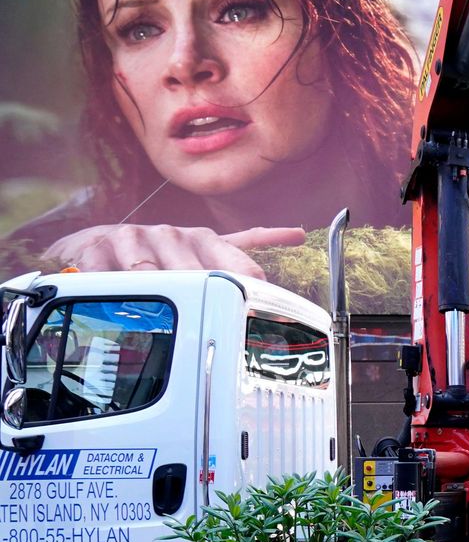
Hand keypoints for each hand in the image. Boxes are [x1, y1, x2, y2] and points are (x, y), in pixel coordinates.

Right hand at [45, 224, 306, 280]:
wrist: (98, 242)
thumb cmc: (156, 252)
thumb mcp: (203, 249)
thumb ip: (244, 249)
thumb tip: (297, 233)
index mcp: (203, 239)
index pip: (236, 258)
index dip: (247, 279)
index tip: (257, 295)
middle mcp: (173, 235)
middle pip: (190, 270)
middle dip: (197, 289)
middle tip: (202, 308)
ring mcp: (135, 239)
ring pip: (148, 268)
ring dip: (151, 286)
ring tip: (151, 296)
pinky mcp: (98, 247)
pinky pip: (104, 269)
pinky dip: (107, 280)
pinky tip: (108, 284)